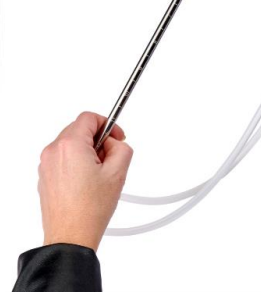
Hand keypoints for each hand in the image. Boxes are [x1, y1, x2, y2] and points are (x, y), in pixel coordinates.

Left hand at [38, 112, 132, 251]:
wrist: (71, 236)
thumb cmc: (90, 209)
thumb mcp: (119, 171)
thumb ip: (122, 146)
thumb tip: (114, 142)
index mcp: (70, 145)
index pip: (89, 118)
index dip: (108, 124)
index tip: (117, 137)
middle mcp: (54, 151)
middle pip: (80, 129)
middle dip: (98, 139)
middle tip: (110, 158)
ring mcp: (46, 165)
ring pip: (72, 144)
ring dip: (88, 151)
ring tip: (99, 173)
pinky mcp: (45, 176)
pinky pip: (63, 158)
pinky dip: (77, 162)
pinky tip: (88, 181)